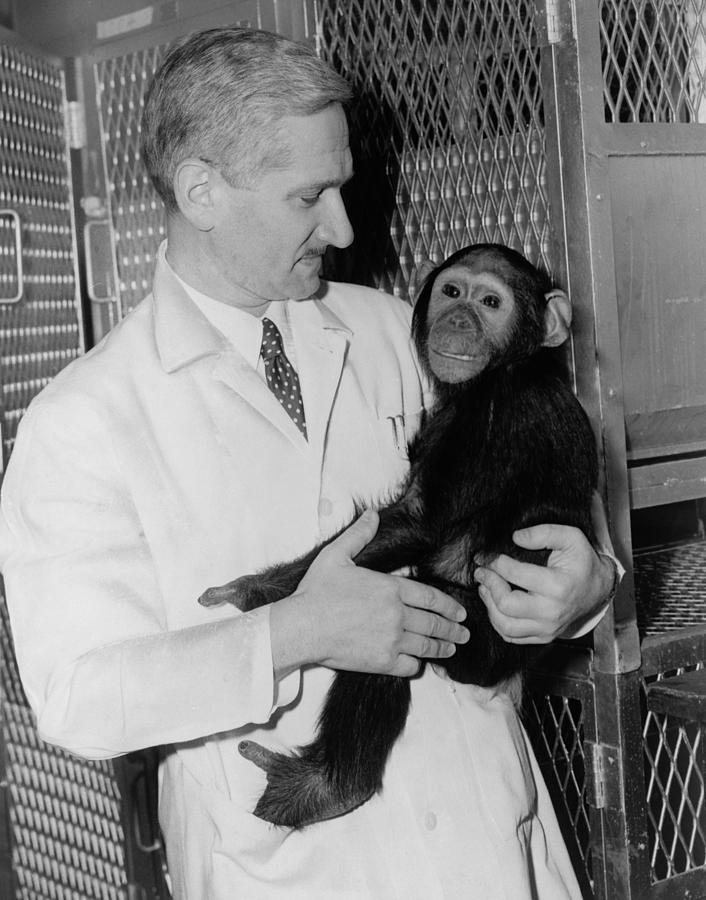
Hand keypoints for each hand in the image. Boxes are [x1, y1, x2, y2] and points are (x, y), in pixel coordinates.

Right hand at [270, 510, 468, 676]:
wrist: (303, 626)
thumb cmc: (316, 592)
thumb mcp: (336, 555)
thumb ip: (358, 535)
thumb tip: (372, 515)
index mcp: (391, 588)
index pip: (432, 597)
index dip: (450, 606)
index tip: (460, 612)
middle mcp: (397, 614)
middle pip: (434, 623)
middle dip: (453, 629)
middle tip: (464, 633)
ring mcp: (391, 639)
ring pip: (426, 645)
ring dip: (442, 647)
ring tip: (451, 648)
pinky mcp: (382, 661)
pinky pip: (409, 666)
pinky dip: (417, 664)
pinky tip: (419, 662)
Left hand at [473, 524, 614, 643]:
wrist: (598, 589)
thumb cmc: (582, 562)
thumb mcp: (571, 537)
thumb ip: (544, 532)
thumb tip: (516, 538)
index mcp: (558, 586)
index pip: (516, 574)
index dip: (496, 562)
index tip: (487, 556)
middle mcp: (552, 612)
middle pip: (506, 605)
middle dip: (489, 585)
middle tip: (482, 571)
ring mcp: (548, 628)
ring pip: (505, 625)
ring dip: (488, 604)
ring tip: (485, 587)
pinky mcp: (543, 636)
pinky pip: (511, 636)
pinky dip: (497, 620)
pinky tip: (495, 603)